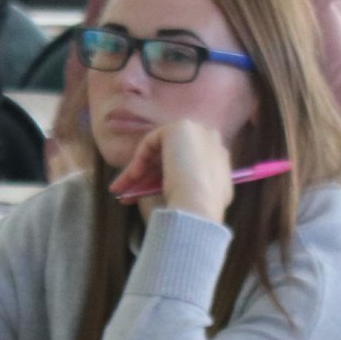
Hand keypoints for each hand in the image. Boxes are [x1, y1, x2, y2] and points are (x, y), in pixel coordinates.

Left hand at [111, 121, 233, 223]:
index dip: (162, 177)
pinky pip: (153, 141)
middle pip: (171, 154)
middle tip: (128, 193)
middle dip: (147, 174)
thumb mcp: (203, 200)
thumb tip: (178, 190)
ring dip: (138, 170)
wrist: (199, 207)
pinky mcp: (181, 127)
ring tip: (120, 190)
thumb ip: (198, 187)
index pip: (186, 163)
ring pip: (159, 150)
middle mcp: (211, 139)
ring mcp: (198, 130)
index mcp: (220, 158)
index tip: (146, 193)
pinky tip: (134, 177)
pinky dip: (140, 158)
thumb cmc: (199, 212)